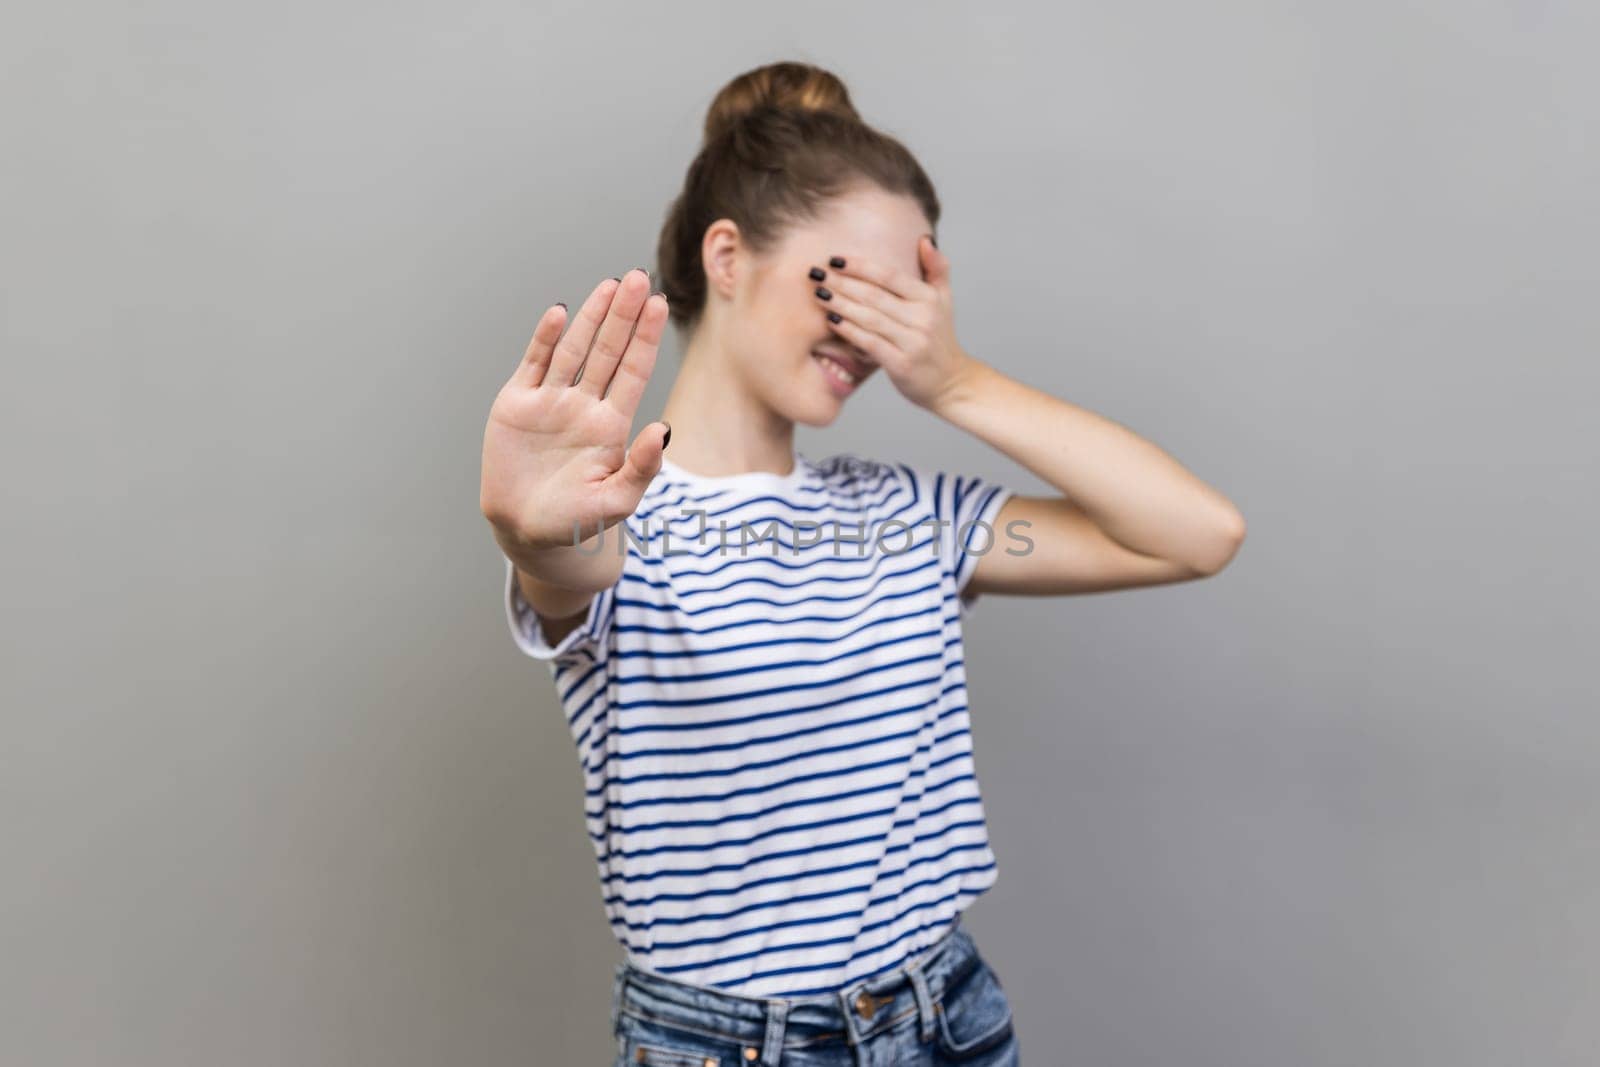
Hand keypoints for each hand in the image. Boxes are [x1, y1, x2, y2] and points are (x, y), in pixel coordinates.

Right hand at [479, 269, 669, 551]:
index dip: (646, 338)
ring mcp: (550, 401)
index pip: (634, 371)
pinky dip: (546, 339)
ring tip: (610, 285)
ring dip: (591, 318)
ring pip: (574, 350)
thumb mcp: (616, 501)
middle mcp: (584, 405)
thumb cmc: (576, 521)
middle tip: (639, 278)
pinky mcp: (517, 404)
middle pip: (608, 350)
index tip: (661, 304)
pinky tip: (561, 314)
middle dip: (623, 315)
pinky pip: (534, 364)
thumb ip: (641, 468)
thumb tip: (663, 430)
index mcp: (612, 425)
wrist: (525, 531)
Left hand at [810, 234, 982, 412]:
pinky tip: (832, 321)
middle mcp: (922, 318)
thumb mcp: (944, 301)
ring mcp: (912, 342)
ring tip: (819, 294)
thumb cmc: (940, 338)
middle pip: (874, 295)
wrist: (951, 382)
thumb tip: (925, 239)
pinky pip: (870, 343)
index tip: (834, 259)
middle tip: (816, 274)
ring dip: (840, 305)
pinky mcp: (901, 364)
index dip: (860, 266)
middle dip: (842, 283)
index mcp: (929, 299)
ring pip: (869, 318)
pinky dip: (849, 331)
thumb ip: (936, 268)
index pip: (889, 276)